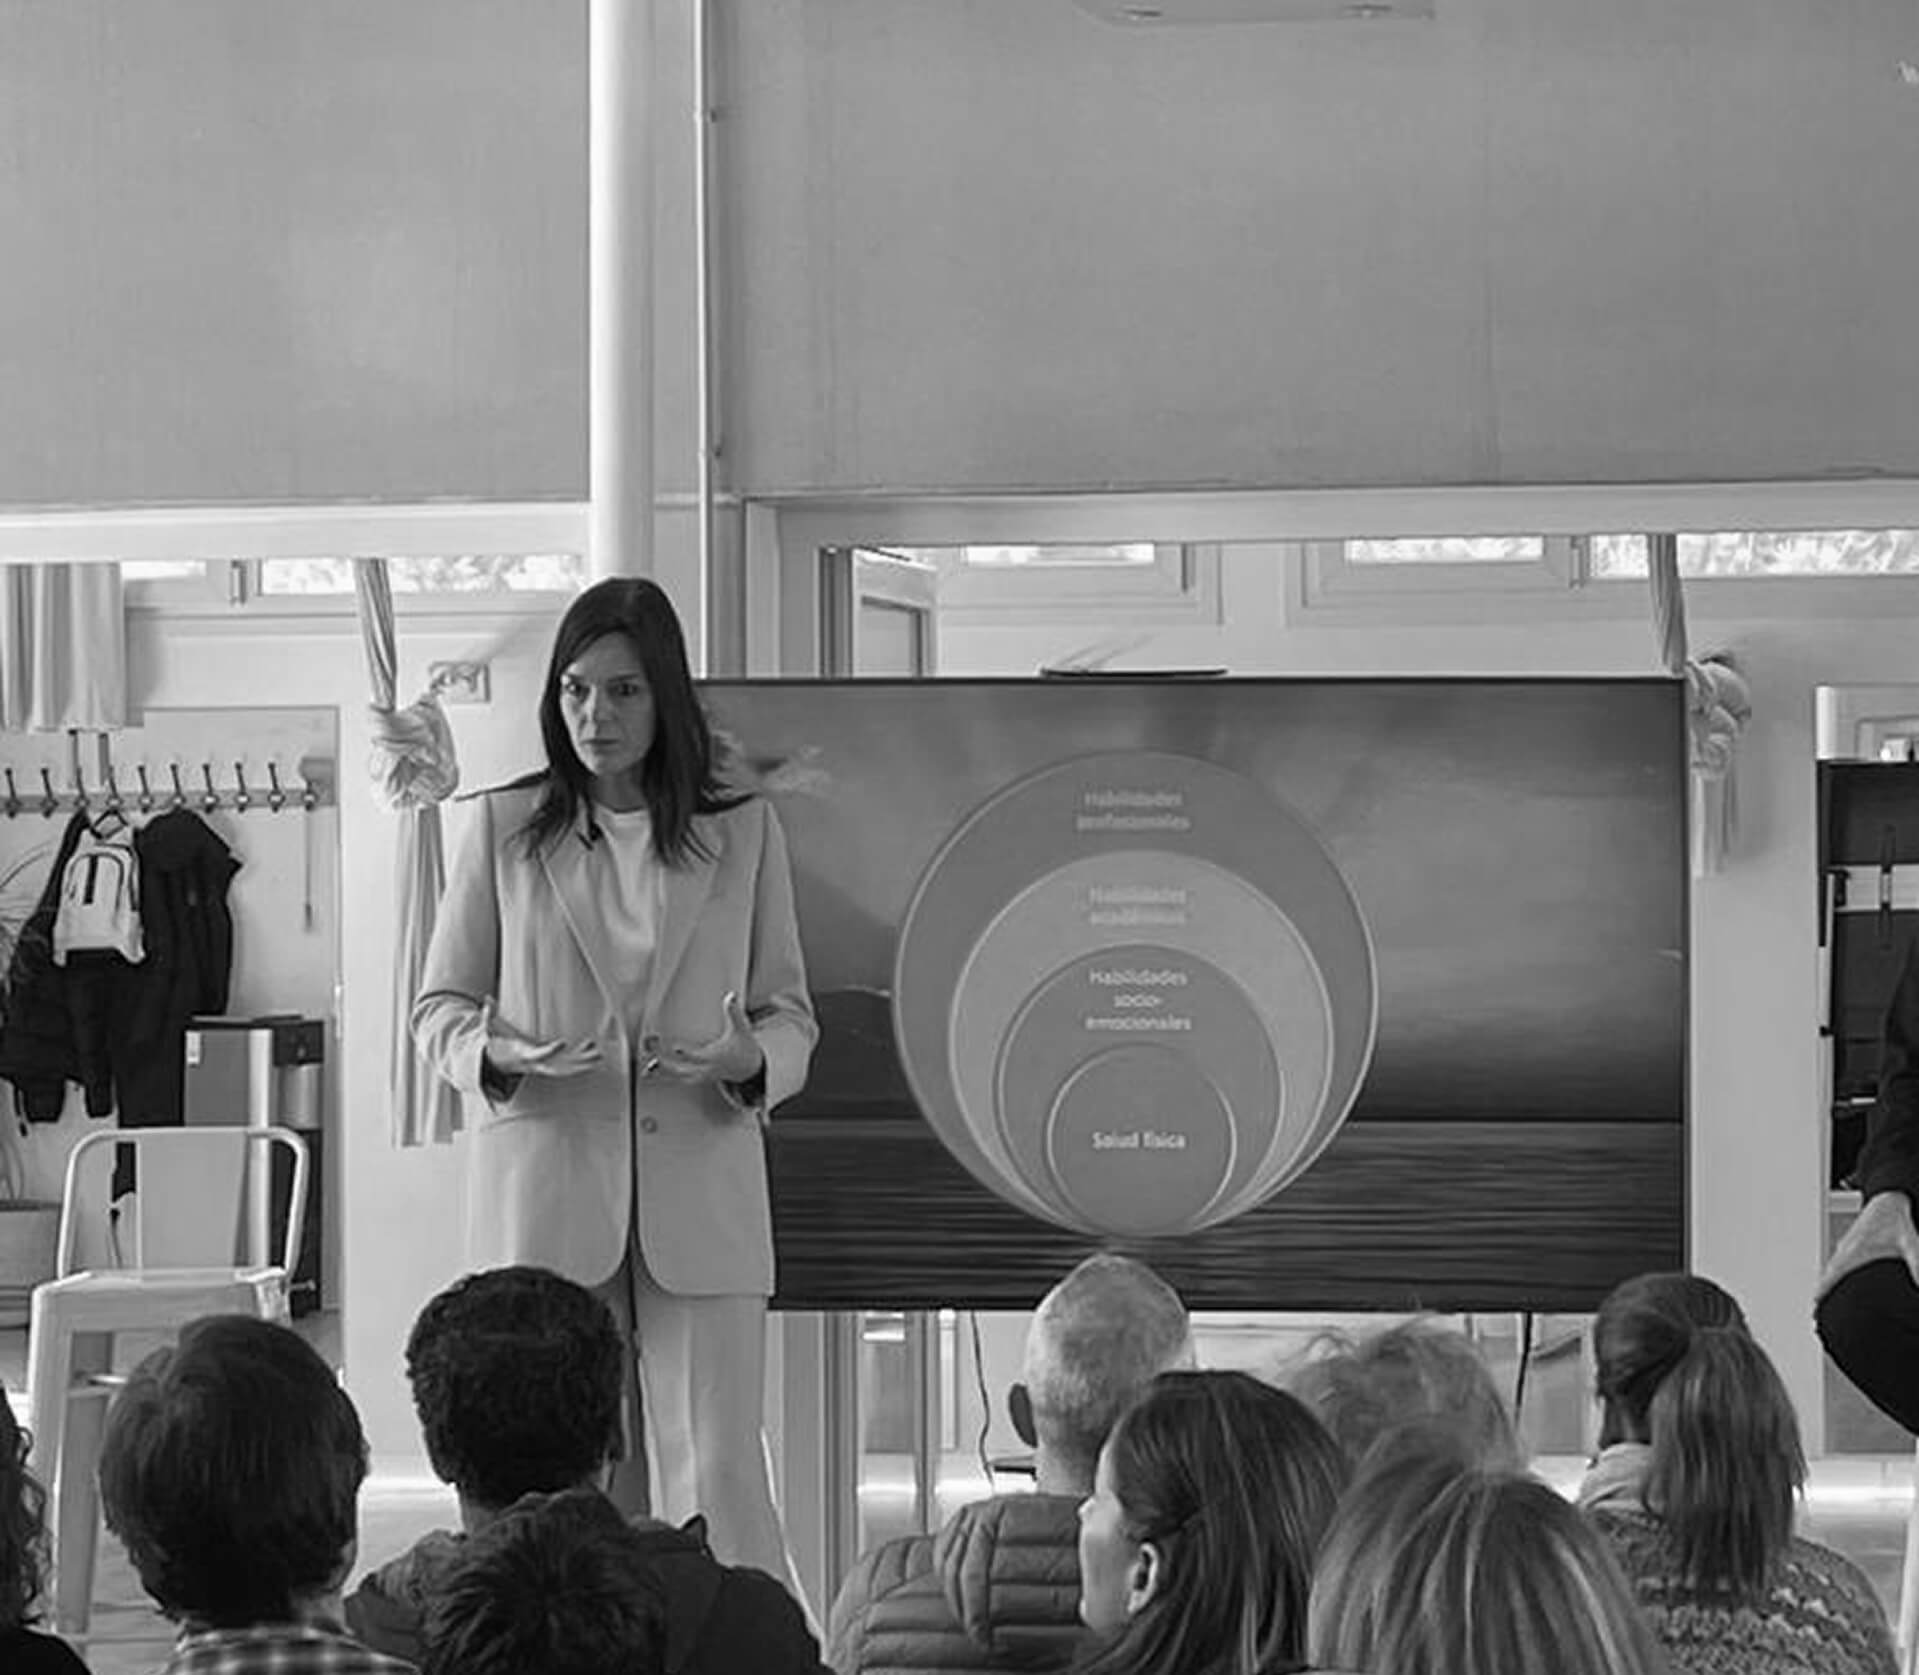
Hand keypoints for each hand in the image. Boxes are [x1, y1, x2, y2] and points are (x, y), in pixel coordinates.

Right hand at [483, 1000, 603, 1079]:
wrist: (502, 1063)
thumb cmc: (501, 1045)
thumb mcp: (493, 1032)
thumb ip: (489, 1018)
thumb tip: (486, 1000)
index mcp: (525, 1055)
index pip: (539, 1054)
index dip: (551, 1050)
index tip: (563, 1043)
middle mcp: (538, 1064)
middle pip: (560, 1066)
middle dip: (577, 1062)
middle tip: (595, 1054)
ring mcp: (546, 1067)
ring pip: (568, 1068)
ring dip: (585, 1062)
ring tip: (600, 1055)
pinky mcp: (551, 1065)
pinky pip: (569, 1066)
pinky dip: (582, 1059)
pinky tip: (596, 1051)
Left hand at [640, 991, 763, 1087]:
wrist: (748, 1069)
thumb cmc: (744, 1046)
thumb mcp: (742, 1029)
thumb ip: (734, 1013)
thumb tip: (731, 995)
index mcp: (715, 1058)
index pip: (699, 1057)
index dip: (687, 1053)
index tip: (674, 1048)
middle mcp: (704, 1070)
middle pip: (681, 1070)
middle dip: (664, 1063)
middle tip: (649, 1048)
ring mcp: (698, 1075)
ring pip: (675, 1076)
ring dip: (659, 1070)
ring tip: (644, 1065)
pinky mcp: (694, 1077)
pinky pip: (675, 1077)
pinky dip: (662, 1074)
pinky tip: (647, 1070)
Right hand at [1817, 1190, 1918, 1299]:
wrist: (1890, 1197)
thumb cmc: (1896, 1217)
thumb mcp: (1909, 1241)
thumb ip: (1915, 1262)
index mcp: (1858, 1248)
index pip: (1836, 1271)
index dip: (1825, 1286)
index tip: (1816, 1299)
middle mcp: (1849, 1246)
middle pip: (1830, 1270)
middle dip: (1823, 1286)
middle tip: (1816, 1303)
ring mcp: (1849, 1243)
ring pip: (1833, 1264)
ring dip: (1827, 1277)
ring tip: (1823, 1292)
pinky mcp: (1853, 1241)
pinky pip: (1838, 1259)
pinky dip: (1834, 1269)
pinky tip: (1837, 1273)